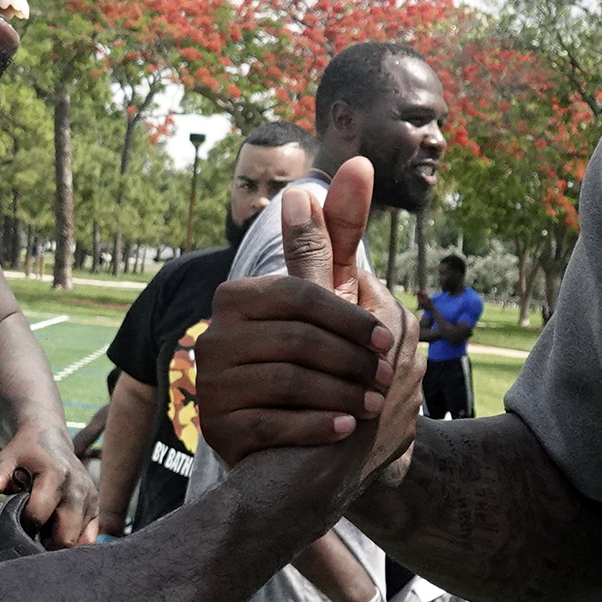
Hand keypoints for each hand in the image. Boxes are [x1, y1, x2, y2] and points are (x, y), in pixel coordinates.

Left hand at [0, 422, 95, 549]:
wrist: (49, 436)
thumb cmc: (23, 453)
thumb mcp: (3, 464)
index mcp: (55, 475)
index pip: (38, 516)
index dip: (21, 526)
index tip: (11, 523)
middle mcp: (78, 488)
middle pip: (64, 535)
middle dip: (44, 543)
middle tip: (27, 537)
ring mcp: (91, 499)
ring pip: (78, 541)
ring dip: (59, 544)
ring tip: (41, 534)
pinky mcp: (97, 507)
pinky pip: (90, 538)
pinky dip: (74, 541)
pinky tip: (56, 535)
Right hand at [196, 157, 420, 476]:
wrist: (293, 436)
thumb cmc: (317, 357)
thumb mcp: (327, 297)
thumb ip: (339, 237)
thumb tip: (358, 165)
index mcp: (238, 297)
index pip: (301, 296)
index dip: (351, 318)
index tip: (391, 343)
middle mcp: (214, 336)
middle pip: (297, 340)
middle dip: (350, 361)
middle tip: (388, 381)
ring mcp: (210, 383)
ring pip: (286, 381)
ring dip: (340, 395)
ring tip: (371, 407)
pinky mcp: (215, 428)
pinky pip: (269, 423)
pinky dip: (314, 426)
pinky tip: (344, 429)